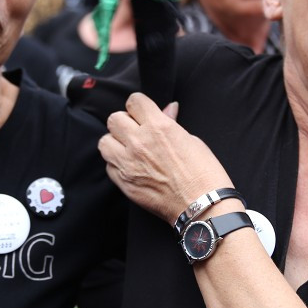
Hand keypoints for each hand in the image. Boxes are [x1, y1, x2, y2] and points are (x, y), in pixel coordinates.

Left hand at [98, 93, 231, 221]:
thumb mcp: (192, 140)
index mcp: (159, 127)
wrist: (202, 206)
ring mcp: (128, 164)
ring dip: (115, 143)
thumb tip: (166, 110)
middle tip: (136, 131)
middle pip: (114, 119)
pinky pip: (108, 166)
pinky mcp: (124, 183)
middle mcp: (139, 142)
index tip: (143, 113)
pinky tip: (131, 168)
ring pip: (105, 142)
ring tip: (129, 149)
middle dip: (125, 122)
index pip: (134, 101)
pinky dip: (116, 165)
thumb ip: (171, 123)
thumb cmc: (203, 174)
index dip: (139, 106)